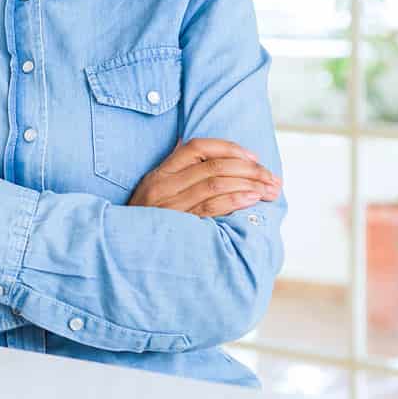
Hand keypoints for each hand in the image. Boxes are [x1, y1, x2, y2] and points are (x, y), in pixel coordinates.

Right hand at [128, 138, 281, 217]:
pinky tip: (253, 198)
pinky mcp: (179, 226)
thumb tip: (188, 145)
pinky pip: (211, 207)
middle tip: (272, 178)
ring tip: (270, 189)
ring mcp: (169, 206)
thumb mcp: (152, 193)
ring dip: (249, 184)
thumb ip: (174, 172)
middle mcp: (163, 186)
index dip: (228, 148)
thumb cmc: (145, 223)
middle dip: (250, 169)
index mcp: (159, 174)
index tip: (253, 157)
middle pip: (213, 166)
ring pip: (215, 184)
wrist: (125, 253)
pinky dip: (235, 199)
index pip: (196, 147)